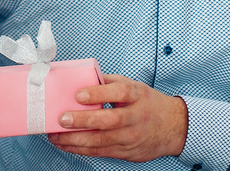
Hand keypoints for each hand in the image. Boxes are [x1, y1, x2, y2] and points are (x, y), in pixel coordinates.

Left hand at [47, 74, 187, 161]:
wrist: (173, 127)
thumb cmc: (148, 103)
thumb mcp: (134, 86)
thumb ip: (108, 82)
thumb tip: (82, 77)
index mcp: (137, 95)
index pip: (118, 93)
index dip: (97, 94)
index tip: (78, 95)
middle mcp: (136, 117)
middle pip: (109, 121)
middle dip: (83, 121)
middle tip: (62, 119)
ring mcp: (132, 137)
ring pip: (102, 141)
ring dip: (75, 140)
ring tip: (56, 136)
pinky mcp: (127, 152)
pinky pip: (101, 152)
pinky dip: (82, 149)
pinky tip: (67, 145)